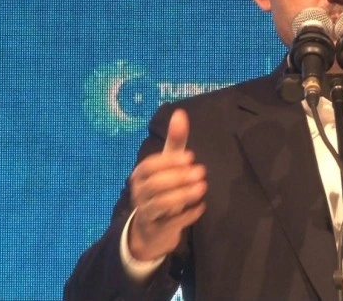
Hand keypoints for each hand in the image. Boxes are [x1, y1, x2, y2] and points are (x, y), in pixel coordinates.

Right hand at [128, 109, 206, 260]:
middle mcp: (139, 193)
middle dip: (179, 177)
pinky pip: (171, 223)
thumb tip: (180, 113)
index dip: (169, 162)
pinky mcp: (157, 230)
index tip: (190, 157)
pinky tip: (201, 207)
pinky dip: (188, 215)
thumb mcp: (167, 165)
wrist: (151, 230)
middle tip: (201, 172)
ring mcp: (146, 213)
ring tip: (202, 187)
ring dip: (184, 195)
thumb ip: (174, 141)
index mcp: (140, 175)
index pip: (149, 166)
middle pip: (155, 185)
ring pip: (161, 204)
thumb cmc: (162, 189)